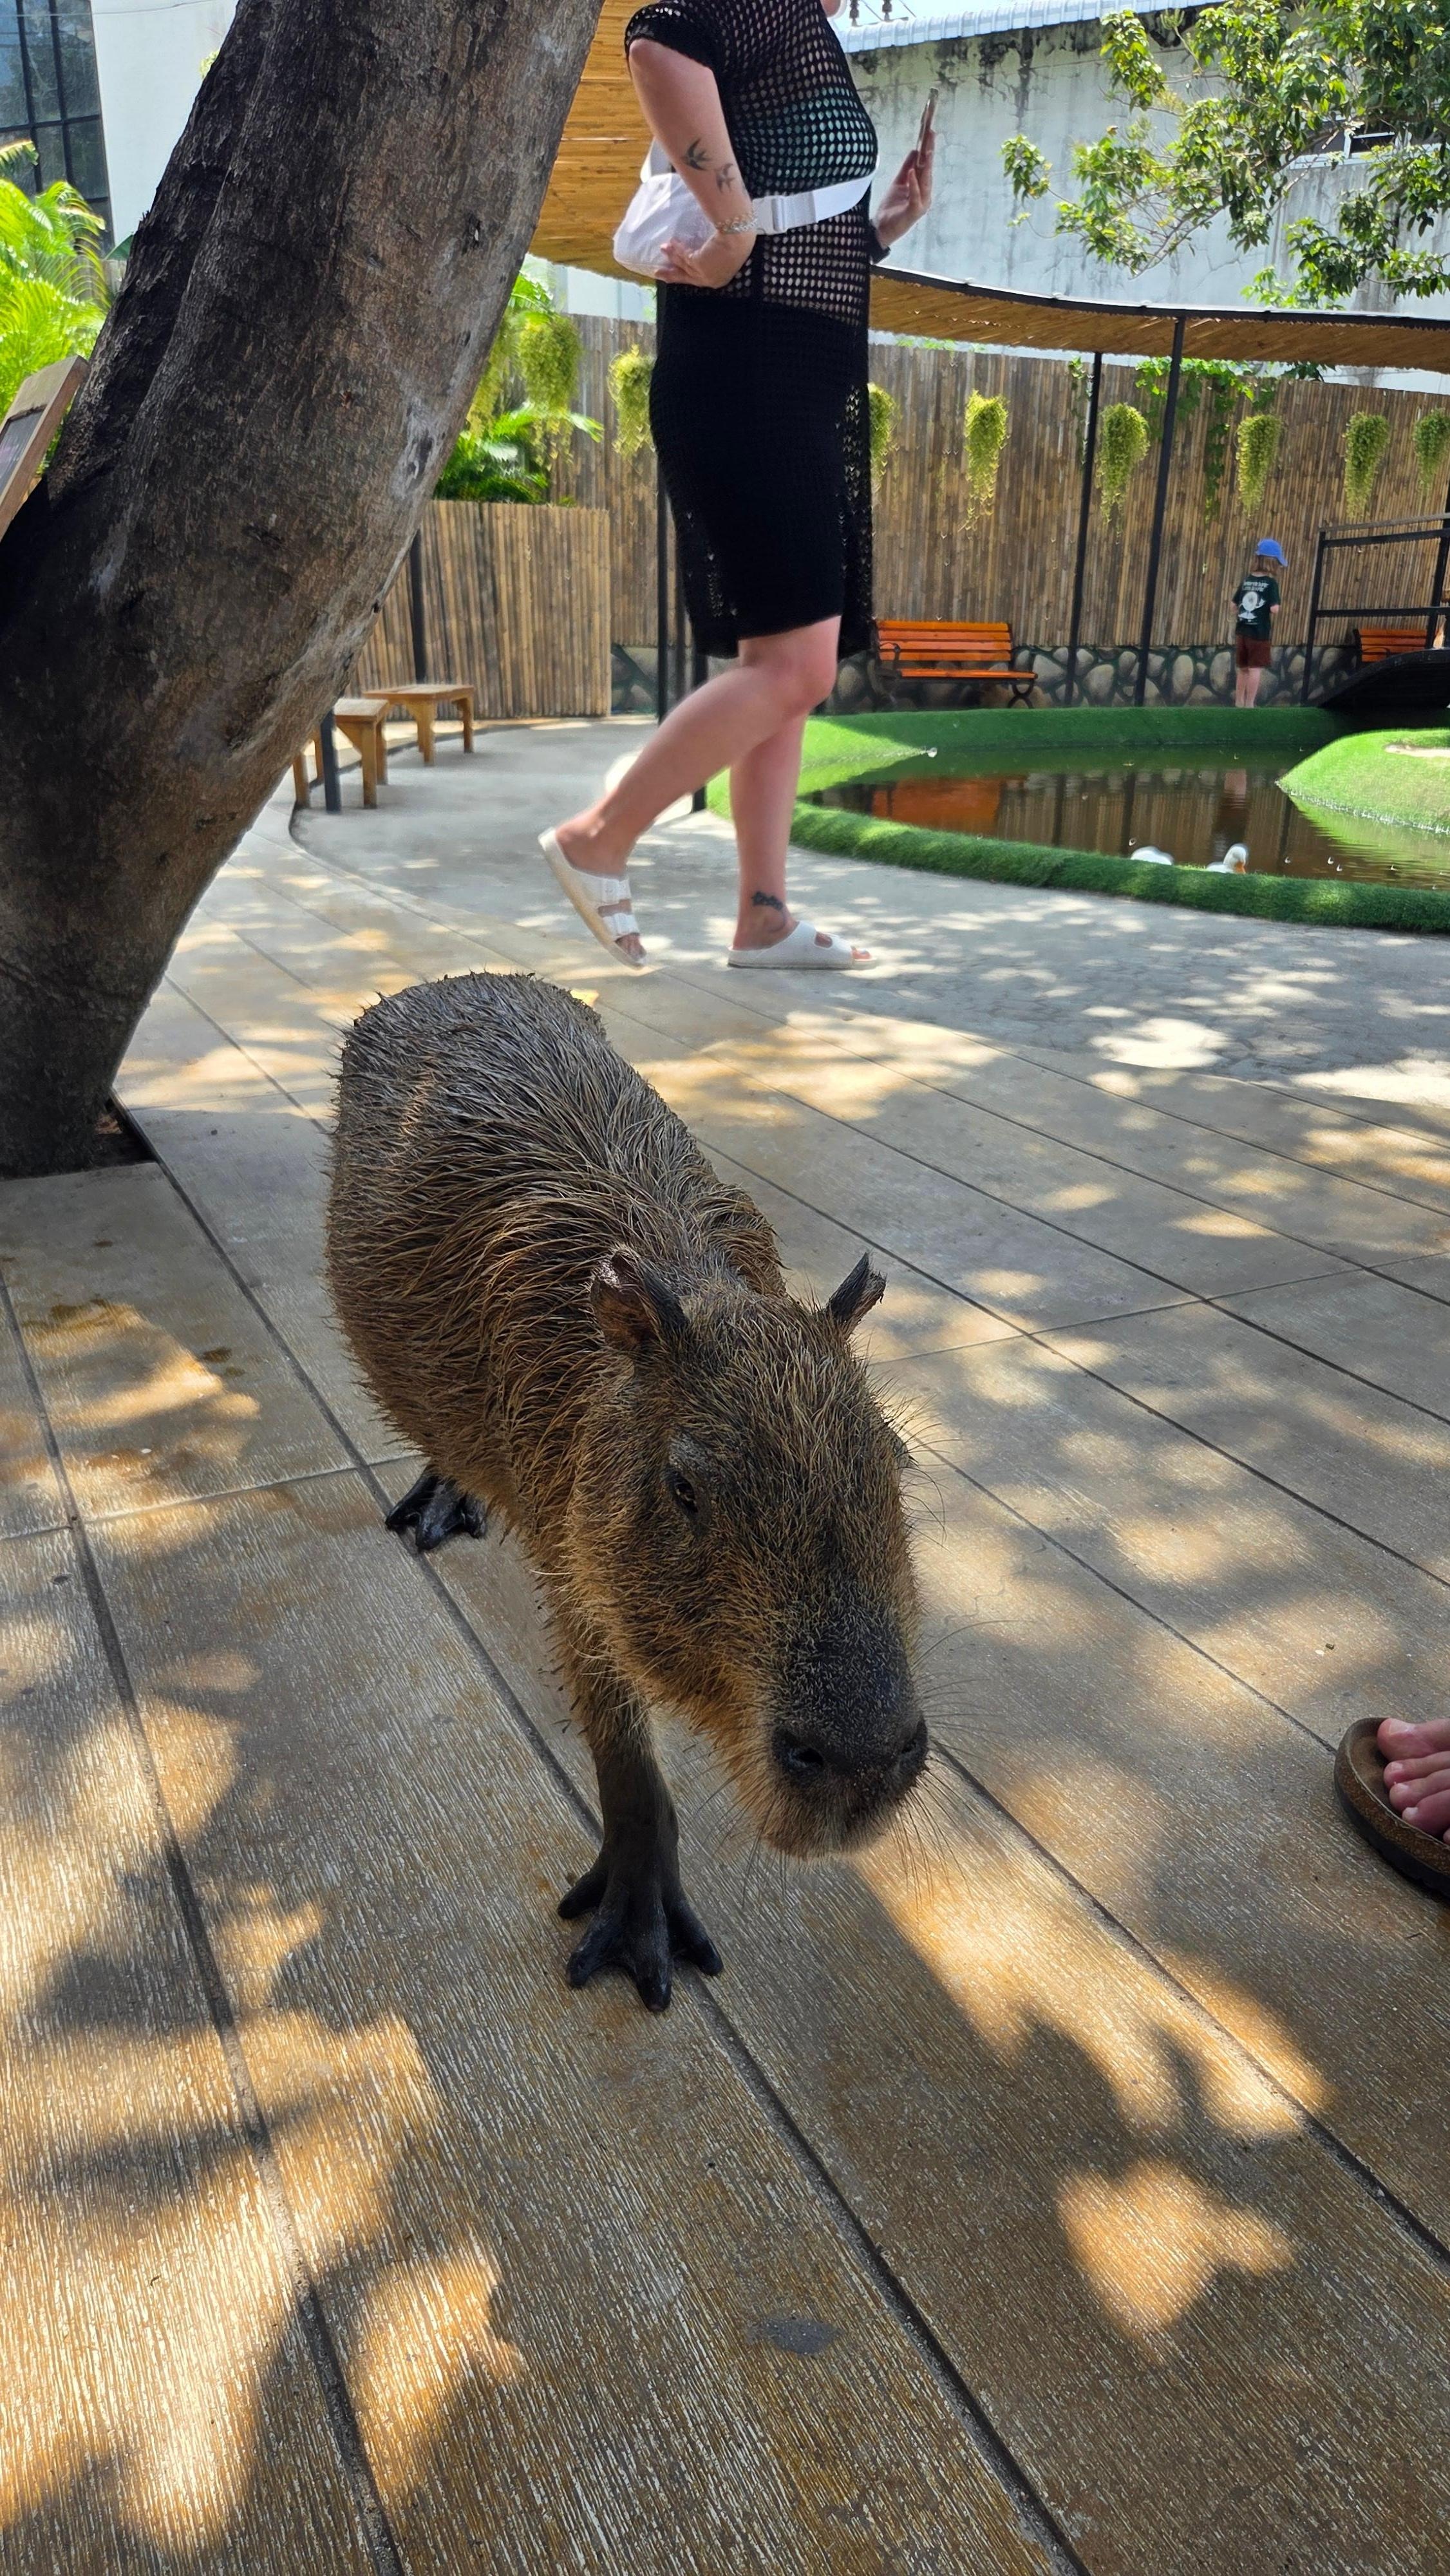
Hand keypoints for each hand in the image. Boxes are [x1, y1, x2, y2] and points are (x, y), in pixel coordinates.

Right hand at [656, 224, 756, 286]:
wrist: (739, 234)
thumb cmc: (739, 238)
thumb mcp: (729, 249)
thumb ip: (720, 251)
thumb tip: (714, 246)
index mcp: (722, 278)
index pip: (701, 278)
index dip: (688, 273)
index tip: (679, 270)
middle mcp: (713, 280)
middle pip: (689, 277)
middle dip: (673, 274)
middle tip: (659, 273)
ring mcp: (705, 274)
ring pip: (685, 266)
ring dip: (672, 257)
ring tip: (662, 248)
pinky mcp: (699, 265)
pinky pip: (685, 257)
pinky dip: (677, 250)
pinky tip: (670, 242)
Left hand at [873, 130, 934, 247]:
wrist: (881, 228)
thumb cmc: (890, 208)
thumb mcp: (898, 182)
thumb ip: (906, 168)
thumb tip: (914, 151)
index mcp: (921, 188)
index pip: (926, 166)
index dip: (928, 149)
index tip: (929, 133)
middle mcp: (925, 195)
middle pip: (928, 171)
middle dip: (930, 152)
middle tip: (931, 134)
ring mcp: (921, 204)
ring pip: (926, 182)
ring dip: (926, 165)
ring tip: (926, 150)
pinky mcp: (914, 212)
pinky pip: (916, 196)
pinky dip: (914, 184)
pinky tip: (913, 172)